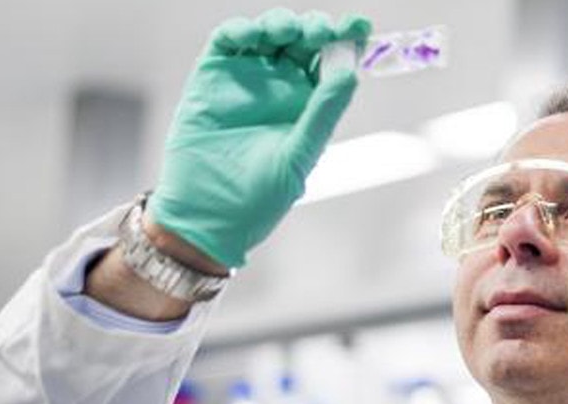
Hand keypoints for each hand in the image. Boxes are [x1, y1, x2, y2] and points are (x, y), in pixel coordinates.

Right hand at [149, 8, 371, 267]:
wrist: (207, 215)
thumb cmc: (258, 197)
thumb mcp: (299, 154)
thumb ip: (323, 111)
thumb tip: (351, 70)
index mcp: (308, 104)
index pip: (332, 61)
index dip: (347, 39)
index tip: (360, 25)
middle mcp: (280, 86)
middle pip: (303, 40)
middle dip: (315, 27)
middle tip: (322, 30)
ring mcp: (246, 78)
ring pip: (269, 33)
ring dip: (282, 23)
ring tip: (289, 31)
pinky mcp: (212, 76)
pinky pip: (228, 41)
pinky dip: (241, 29)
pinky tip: (254, 34)